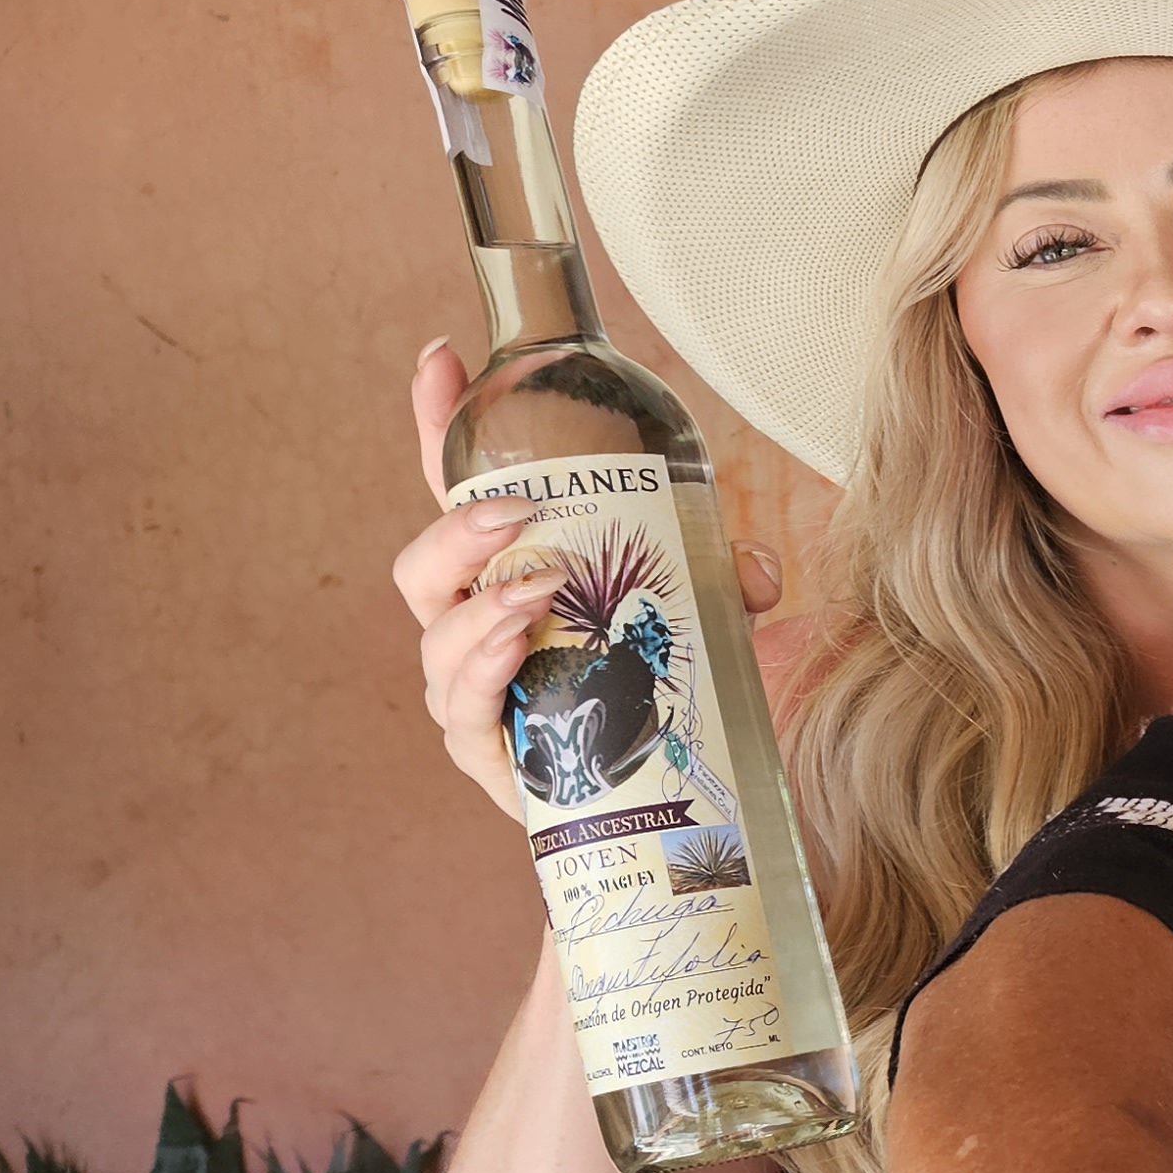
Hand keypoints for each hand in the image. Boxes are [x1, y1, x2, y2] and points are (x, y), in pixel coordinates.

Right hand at [387, 337, 779, 814]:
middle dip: (456, 530)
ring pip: (435, 641)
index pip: (464, 496)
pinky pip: (462, 715)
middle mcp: (481, 636)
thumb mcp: (724, 627)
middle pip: (424, 568)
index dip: (445, 427)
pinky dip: (480, 677)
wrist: (703, 814)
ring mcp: (479, 700)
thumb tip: (748, 561)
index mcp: (519, 583)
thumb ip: (731, 584)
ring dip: (478, 608)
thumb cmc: (690, 704)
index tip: (442, 359)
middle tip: (515, 513)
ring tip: (533, 592)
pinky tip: (510, 656)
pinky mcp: (492, 764)